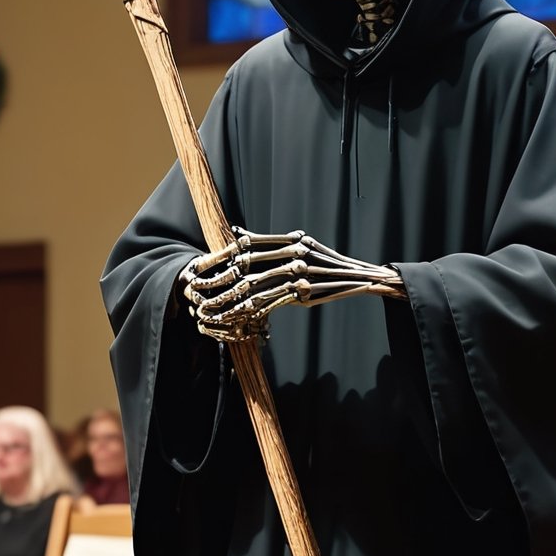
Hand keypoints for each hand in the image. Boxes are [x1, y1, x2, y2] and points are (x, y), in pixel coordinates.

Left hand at [181, 229, 404, 343]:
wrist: (358, 277)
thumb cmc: (327, 263)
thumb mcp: (302, 245)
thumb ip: (272, 242)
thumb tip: (239, 236)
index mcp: (290, 240)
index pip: (247, 245)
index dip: (221, 255)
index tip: (201, 265)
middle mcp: (292, 253)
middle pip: (245, 265)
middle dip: (217, 278)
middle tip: (196, 289)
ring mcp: (298, 273)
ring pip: (253, 287)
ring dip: (228, 299)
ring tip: (209, 309)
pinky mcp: (303, 293)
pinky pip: (270, 304)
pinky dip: (250, 312)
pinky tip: (234, 319)